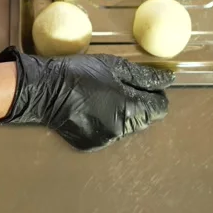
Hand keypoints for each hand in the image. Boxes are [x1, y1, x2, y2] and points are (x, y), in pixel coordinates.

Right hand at [0, 47, 173, 151]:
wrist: (43, 90)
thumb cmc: (79, 73)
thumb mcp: (114, 67)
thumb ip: (144, 76)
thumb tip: (168, 80)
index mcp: (129, 109)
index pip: (159, 108)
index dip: (155, 95)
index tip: (144, 86)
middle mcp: (120, 130)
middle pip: (144, 119)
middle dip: (138, 104)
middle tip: (119, 88)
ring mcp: (105, 140)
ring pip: (126, 127)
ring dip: (122, 114)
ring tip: (102, 98)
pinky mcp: (91, 145)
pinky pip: (108, 133)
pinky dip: (105, 122)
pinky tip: (91, 110)